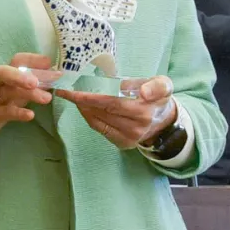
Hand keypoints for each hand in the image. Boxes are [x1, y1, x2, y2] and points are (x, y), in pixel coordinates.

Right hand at [0, 53, 55, 146]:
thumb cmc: (1, 104)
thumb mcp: (16, 91)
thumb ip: (34, 83)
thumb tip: (56, 74)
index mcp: (6, 76)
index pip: (17, 61)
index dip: (32, 59)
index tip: (48, 62)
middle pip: (4, 72)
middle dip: (21, 75)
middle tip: (38, 82)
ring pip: (7, 92)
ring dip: (27, 94)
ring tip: (46, 99)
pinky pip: (5, 112)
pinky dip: (18, 113)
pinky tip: (31, 115)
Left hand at [58, 75, 178, 149]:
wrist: (162, 120)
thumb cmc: (156, 97)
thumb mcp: (164, 85)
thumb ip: (157, 86)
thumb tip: (144, 92)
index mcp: (145, 111)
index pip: (111, 102)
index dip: (90, 96)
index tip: (72, 89)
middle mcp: (137, 127)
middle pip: (102, 110)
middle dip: (81, 99)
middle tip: (66, 88)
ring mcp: (129, 138)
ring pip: (98, 120)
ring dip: (83, 107)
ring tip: (72, 94)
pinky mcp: (122, 143)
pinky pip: (99, 128)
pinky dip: (88, 116)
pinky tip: (83, 106)